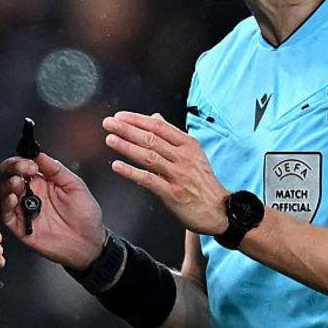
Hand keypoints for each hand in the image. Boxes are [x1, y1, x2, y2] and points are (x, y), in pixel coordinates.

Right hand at [0, 153, 105, 269]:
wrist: (89, 244)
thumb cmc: (86, 216)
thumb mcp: (75, 186)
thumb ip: (56, 169)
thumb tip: (38, 153)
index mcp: (42, 182)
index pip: (22, 166)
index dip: (22, 161)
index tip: (31, 164)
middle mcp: (30, 194)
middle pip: (9, 176)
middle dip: (12, 169)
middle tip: (22, 171)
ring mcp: (24, 210)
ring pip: (4, 193)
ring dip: (8, 185)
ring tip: (18, 184)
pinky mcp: (20, 227)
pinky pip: (6, 214)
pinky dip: (6, 205)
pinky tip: (12, 199)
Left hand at [103, 111, 229, 235]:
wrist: (219, 210)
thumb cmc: (203, 182)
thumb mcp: (192, 153)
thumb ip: (171, 136)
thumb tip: (155, 117)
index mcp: (188, 145)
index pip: (159, 127)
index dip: (138, 120)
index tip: (120, 116)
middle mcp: (184, 157)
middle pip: (152, 139)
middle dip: (127, 129)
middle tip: (108, 123)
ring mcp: (179, 175)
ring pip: (149, 156)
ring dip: (127, 147)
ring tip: (110, 139)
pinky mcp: (173, 193)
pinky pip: (149, 180)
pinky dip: (132, 172)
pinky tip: (117, 166)